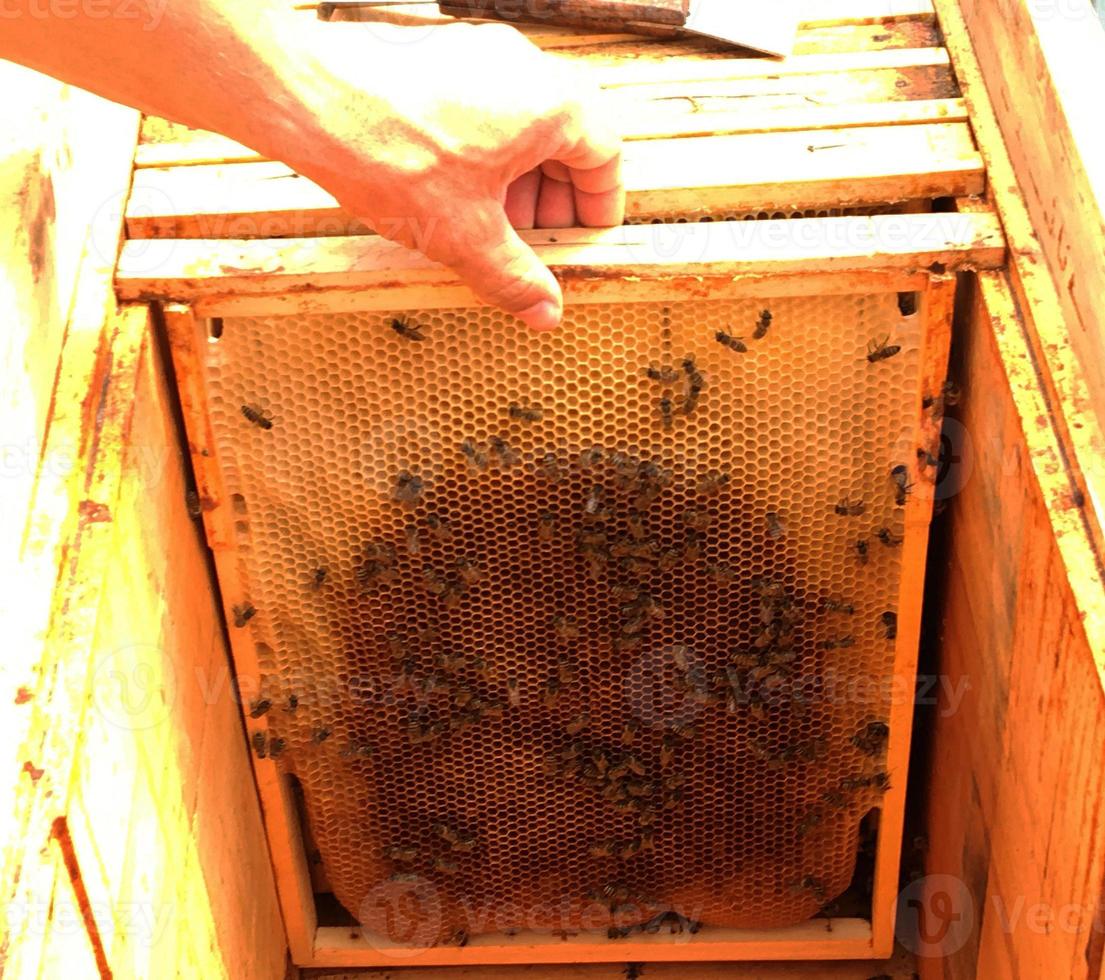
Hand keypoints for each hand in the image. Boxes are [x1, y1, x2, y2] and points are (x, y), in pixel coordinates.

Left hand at [277, 20, 624, 329]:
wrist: (309, 99)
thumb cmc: (391, 149)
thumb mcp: (466, 235)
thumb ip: (513, 276)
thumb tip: (543, 309)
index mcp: (552, 105)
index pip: (606, 155)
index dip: (600, 206)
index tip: (585, 238)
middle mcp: (524, 69)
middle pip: (566, 140)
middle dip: (555, 200)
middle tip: (536, 245)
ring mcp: (480, 56)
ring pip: (523, 127)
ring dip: (518, 181)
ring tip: (492, 228)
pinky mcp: (440, 60)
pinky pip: (484, 113)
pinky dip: (485, 157)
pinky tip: (455, 197)